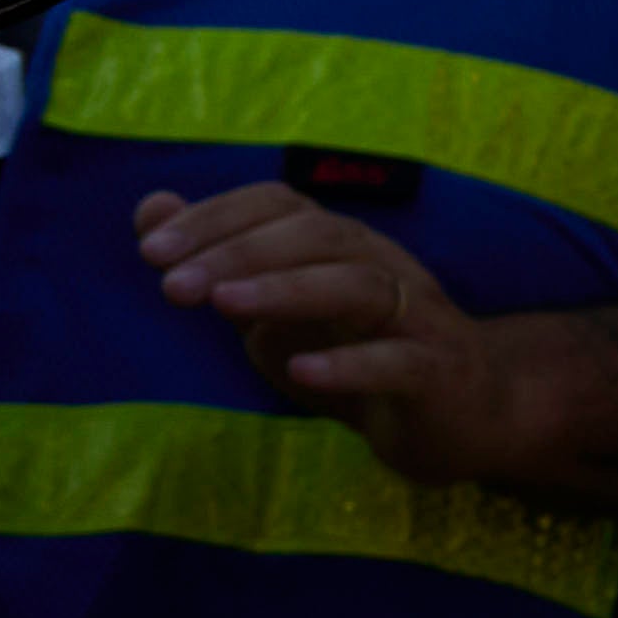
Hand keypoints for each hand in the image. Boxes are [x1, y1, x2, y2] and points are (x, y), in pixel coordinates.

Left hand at [130, 183, 617, 502]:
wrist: (466, 412)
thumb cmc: (359, 351)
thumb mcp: (277, 307)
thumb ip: (220, 260)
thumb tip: (151, 208)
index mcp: (341, 246)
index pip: (282, 205)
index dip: (218, 217)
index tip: (150, 252)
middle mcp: (381, 266)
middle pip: (317, 236)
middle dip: (239, 254)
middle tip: (171, 285)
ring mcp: (415, 317)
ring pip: (357, 285)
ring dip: (287, 290)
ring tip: (224, 306)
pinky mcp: (438, 372)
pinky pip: (398, 360)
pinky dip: (350, 363)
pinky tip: (302, 373)